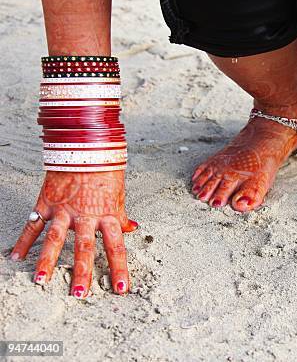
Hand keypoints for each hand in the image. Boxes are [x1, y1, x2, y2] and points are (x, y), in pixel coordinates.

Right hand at [10, 171, 137, 297]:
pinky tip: (16, 257)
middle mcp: (86, 216)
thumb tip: (133, 228)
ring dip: (47, 261)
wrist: (86, 148)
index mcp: (108, 215)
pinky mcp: (48, 202)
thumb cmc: (106, 172)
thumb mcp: (119, 195)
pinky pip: (34, 225)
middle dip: (83, 272)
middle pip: (85, 248)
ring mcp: (65, 210)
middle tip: (80, 295)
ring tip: (40, 281)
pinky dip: (25, 241)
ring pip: (56, 239)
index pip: (116, 247)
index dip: (119, 269)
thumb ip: (122, 216)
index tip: (120, 289)